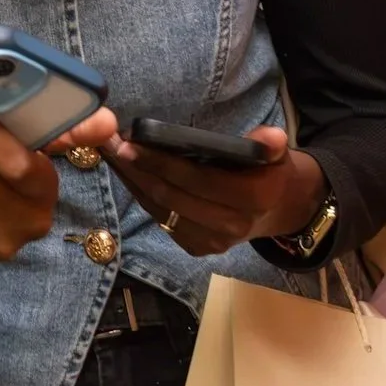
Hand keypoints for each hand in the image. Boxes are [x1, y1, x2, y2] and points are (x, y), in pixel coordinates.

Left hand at [105, 126, 326, 257]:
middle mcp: (230, 225)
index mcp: (250, 198)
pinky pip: (161, 220)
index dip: (159, 162)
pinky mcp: (198, 248)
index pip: (195, 179)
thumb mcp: (276, 154)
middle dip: (135, 170)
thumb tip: (270, 137)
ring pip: (160, 211)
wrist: (277, 210)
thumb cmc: (269, 172)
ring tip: (110, 155)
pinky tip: (127, 175)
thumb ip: (270, 145)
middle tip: (109, 144)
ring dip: (131, 182)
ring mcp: (212, 242)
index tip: (128, 142)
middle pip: (170, 196)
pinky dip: (141, 197)